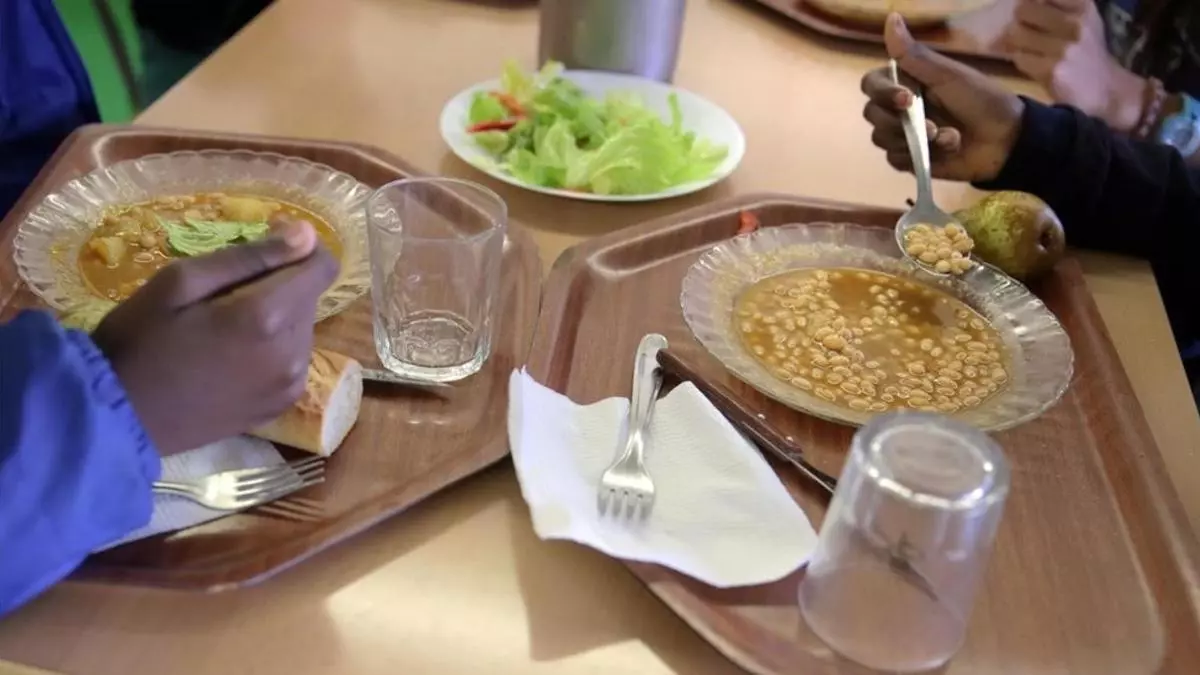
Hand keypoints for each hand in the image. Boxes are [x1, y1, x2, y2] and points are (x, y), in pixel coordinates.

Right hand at [92, 218, 338, 454]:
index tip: (265, 246)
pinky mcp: (281, 405)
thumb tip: (306, 233)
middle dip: (278, 285)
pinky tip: (231, 356)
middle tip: (223, 293)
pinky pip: (292, 359)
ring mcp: (290, 384)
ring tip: (222, 328)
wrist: (117, 419)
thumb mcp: (181, 281)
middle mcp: (292, 352)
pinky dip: (272, 348)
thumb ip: (251, 256)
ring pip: (302, 328)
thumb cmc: (138, 341)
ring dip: (276, 318)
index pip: (323, 267)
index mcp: (268, 316)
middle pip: (309, 297)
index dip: (300, 249)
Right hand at [861, 13, 1025, 182]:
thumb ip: (913, 54)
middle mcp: (900, 108)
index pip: (872, 84)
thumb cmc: (980, 100)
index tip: (906, 99)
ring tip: (948, 139)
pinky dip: (917, 157)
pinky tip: (943, 152)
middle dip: (898, 122)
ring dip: (914, 140)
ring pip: (881, 138)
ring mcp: (904, 134)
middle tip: (932, 126)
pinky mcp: (910, 159)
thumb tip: (891, 16)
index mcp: (907, 82)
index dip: (882, 92)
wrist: (1006, 139)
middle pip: (872, 114)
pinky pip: (894, 160)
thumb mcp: (948, 75)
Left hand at [1009, 0, 1145, 131]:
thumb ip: (1057, 6)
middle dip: (1019, 22)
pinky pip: (1019, 58)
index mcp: (1083, 6)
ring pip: (1016, 35)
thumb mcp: (1083, 20)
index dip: (1029, 2)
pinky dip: (1022, 62)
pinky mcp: (1052, 70)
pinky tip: (1034, 66)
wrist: (1106, 90)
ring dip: (1017, 44)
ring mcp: (1064, 48)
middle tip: (1024, 33)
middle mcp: (1075, 23)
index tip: (1031, 13)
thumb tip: (1022, 1)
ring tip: (1030, 51)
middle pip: (1023, 11)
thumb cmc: (1088, 53)